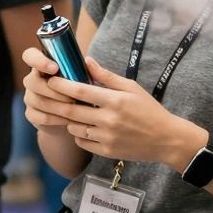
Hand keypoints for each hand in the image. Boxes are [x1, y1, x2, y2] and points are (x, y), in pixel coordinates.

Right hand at [20, 46, 76, 136]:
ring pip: (37, 100)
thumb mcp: (83, 79)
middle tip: (73, 97)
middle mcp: (32, 80)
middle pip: (32, 81)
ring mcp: (29, 97)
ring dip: (58, 106)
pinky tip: (69, 120)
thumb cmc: (79, 91)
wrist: (73, 116)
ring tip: (75, 109)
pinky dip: (57, 119)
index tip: (55, 68)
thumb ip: (84, 69)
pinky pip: (40, 117)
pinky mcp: (31, 114)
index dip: (38, 61)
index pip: (30, 56)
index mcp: (42, 65)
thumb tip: (88, 60)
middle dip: (54, 90)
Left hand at [43, 59, 204, 167]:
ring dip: (68, 119)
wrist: (166, 139)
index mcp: (114, 100)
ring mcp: (106, 138)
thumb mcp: (131, 88)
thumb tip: (86, 60)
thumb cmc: (148, 109)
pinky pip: (82, 142)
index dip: (61, 85)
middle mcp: (108, 120)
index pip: (80, 90)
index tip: (51, 80)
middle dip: (55, 103)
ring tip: (70, 111)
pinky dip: (78, 134)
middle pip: (71, 111)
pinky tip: (83, 126)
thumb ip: (106, 76)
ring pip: (74, 128)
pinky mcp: (106, 151)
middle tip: (46, 96)